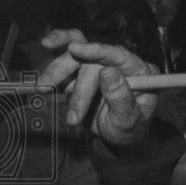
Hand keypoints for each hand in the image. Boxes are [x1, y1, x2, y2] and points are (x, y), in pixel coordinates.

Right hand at [38, 29, 158, 145]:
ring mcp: (100, 65)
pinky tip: (45, 54)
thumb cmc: (129, 128)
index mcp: (141, 72)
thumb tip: (108, 72)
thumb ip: (121, 98)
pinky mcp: (82, 69)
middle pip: (93, 61)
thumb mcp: (130, 120)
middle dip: (79, 89)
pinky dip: (54, 59)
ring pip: (75, 57)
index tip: (75, 49)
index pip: (120, 56)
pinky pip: (67, 57)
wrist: (116, 135)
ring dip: (58, 73)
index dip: (97, 51)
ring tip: (44, 90)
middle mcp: (121, 64)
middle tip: (73, 116)